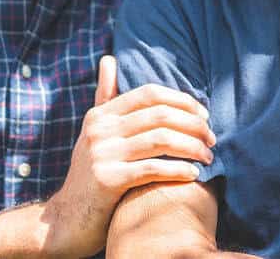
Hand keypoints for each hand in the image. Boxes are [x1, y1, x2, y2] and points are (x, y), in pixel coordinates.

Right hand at [43, 56, 215, 258]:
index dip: (182, 100)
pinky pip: (152, 168)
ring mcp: (101, 154)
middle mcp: (100, 130)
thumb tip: (109, 59)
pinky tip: (194, 174)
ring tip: (208, 156)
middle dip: (194, 125)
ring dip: (192, 147)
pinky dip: (178, 169)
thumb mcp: (95, 131)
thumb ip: (106, 96)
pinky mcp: (107, 180)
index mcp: (101, 114)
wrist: (67, 220)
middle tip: (212, 139)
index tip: (204, 115)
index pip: (150, 93)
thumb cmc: (90, 172)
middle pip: (161, 115)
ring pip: (161, 140)